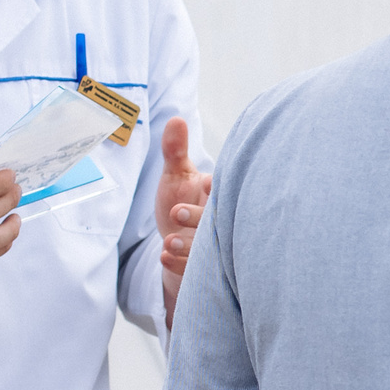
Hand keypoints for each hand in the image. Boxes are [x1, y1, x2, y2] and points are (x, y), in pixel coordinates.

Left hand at [156, 117, 213, 316]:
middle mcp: (221, 223)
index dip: (218, 190)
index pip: (225, 193)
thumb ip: (175, 150)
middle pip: (217, 224)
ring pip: (206, 250)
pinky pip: (193, 269)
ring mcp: (213, 248)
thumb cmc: (181, 200)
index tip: (207, 184)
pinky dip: (177, 263)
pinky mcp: (200, 267)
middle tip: (177, 213)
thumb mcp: (176, 174)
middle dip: (198, 219)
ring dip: (187, 245)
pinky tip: (164, 256)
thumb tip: (176, 119)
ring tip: (168, 241)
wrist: (176, 239)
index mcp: (220, 197)